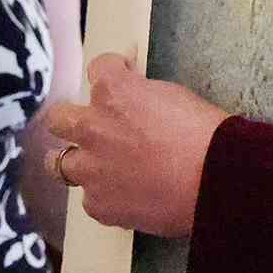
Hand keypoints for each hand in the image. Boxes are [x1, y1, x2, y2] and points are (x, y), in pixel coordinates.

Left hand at [43, 53, 228, 237]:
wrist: (215, 180)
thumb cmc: (205, 134)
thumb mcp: (174, 95)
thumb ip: (143, 94)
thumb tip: (136, 97)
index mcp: (112, 92)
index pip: (98, 67)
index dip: (113, 71)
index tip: (121, 76)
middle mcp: (91, 128)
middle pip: (59, 118)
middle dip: (72, 119)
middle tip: (90, 127)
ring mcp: (90, 169)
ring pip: (57, 163)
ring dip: (76, 161)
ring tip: (96, 167)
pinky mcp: (98, 204)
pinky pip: (90, 198)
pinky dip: (106, 195)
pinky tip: (128, 195)